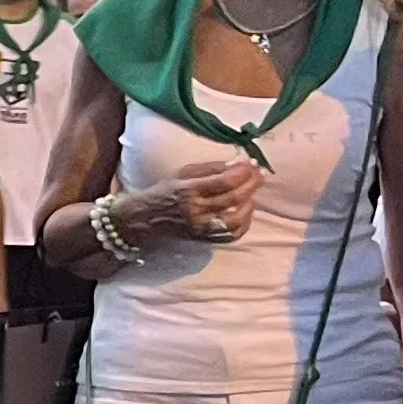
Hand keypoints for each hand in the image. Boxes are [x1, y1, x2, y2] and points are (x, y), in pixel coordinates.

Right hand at [133, 158, 262, 244]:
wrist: (143, 219)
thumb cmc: (163, 192)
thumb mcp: (181, 174)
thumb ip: (210, 169)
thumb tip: (238, 164)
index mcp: (188, 190)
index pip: (224, 182)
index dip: (243, 172)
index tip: (251, 164)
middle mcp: (196, 210)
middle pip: (234, 198)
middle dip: (252, 184)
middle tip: (259, 174)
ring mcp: (201, 227)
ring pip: (236, 218)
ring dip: (250, 204)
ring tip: (251, 194)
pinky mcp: (204, 239)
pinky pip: (232, 235)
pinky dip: (244, 223)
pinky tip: (245, 212)